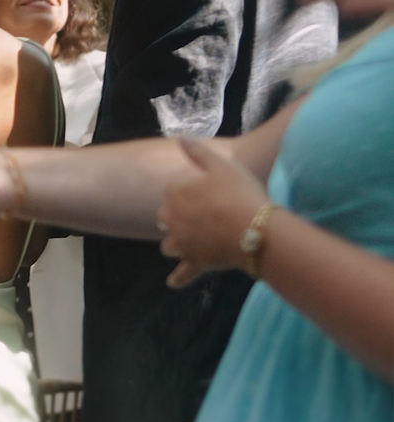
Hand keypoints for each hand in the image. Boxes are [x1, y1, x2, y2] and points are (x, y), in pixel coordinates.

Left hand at [158, 139, 271, 286]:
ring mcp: (182, 243)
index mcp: (175, 193)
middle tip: (198, 217)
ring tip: (187, 243)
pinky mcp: (195, 262)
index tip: (206, 192)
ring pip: (170, 245)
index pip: (174, 190)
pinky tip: (173, 282)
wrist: (254, 228)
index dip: (190, 191)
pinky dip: (179, 277)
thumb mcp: (221, 164)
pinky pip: (184, 272)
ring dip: (176, 243)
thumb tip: (179, 138)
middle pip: (166, 218)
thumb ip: (198, 152)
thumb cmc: (240, 192)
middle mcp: (171, 219)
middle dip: (177, 218)